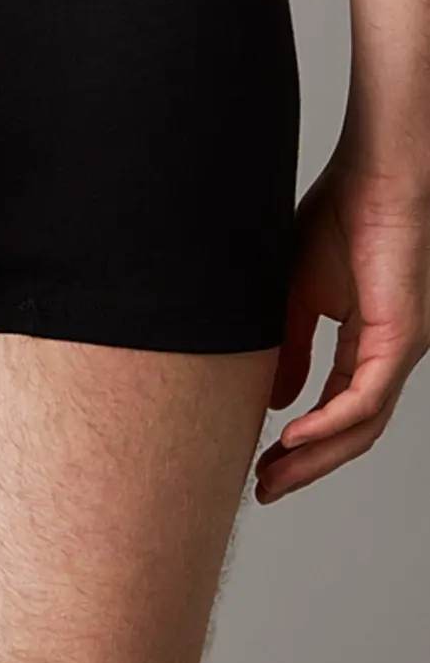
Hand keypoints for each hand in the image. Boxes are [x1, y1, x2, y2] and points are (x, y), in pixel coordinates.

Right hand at [255, 154, 429, 502]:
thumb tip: (277, 400)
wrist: (373, 173)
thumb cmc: (341, 214)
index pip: (335, 409)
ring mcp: (400, 350)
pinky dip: (328, 424)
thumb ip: (288, 347)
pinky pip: (364, 398)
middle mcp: (389, 354)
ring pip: (361, 426)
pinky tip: (293, 437)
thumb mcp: (297, 293)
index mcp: (367, 342)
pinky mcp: (401, 338)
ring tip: (273, 476)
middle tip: (264, 488)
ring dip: (315, 458)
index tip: (261, 463)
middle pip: (349, 431)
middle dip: (305, 466)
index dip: (300, 443)